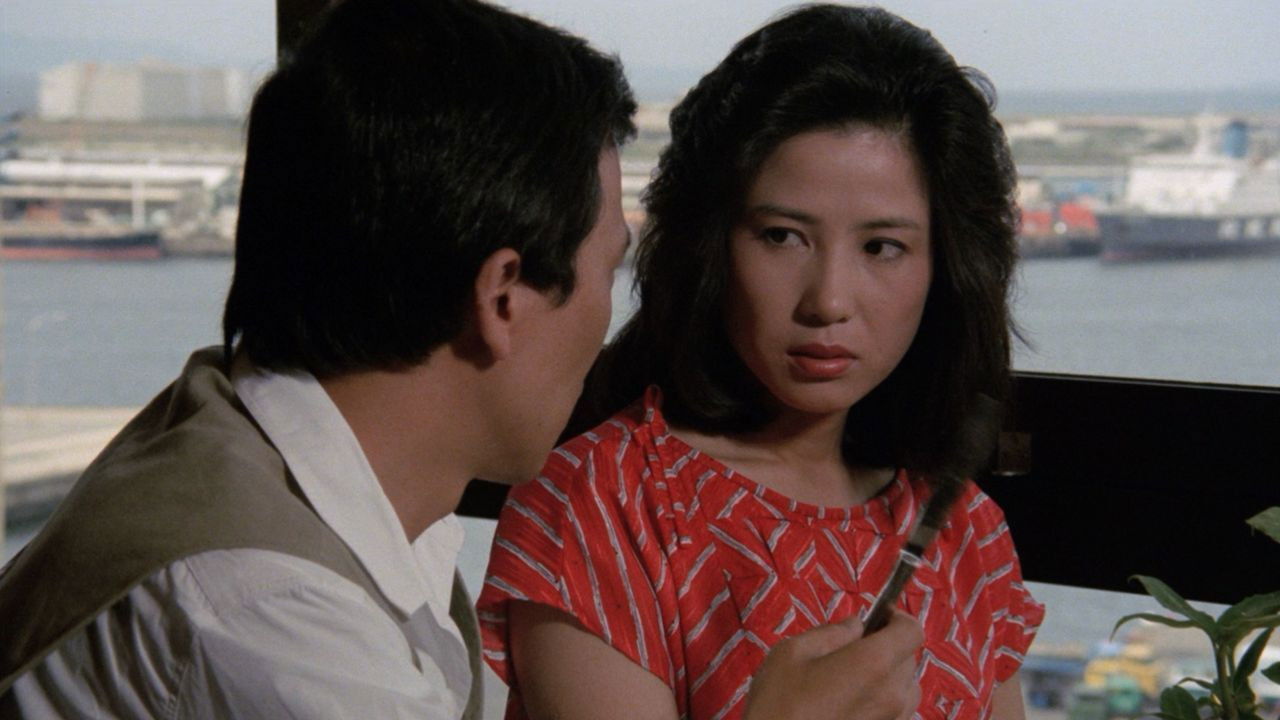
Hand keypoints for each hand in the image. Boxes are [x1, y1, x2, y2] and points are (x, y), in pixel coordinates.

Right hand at [743, 609, 922, 719]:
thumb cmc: (780, 703)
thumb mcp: (793, 653)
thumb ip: (831, 633)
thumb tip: (855, 625)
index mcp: (873, 663)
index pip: (912, 631)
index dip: (899, 618)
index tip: (881, 616)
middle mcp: (892, 693)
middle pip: (909, 658)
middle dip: (888, 646)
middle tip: (855, 649)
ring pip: (907, 688)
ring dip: (889, 676)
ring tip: (856, 679)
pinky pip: (898, 712)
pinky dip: (884, 701)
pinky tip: (853, 703)